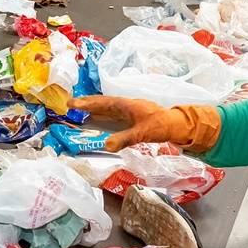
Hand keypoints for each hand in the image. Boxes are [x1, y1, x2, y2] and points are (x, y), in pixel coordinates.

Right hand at [67, 96, 220, 151]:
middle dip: (86, 103)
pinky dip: (102, 115)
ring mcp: (129, 110)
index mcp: (126, 105)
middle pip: (102, 102)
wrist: (177, 124)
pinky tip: (98, 118)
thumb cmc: (160, 126)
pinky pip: (113, 114)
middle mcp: (125, 105)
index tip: (72, 103)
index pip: (102, 103)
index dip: (86, 103)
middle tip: (70, 104)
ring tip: (79, 110)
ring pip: (107, 107)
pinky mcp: (132, 116)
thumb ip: (124, 139)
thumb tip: (106, 145)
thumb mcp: (142, 133)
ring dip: (93, 108)